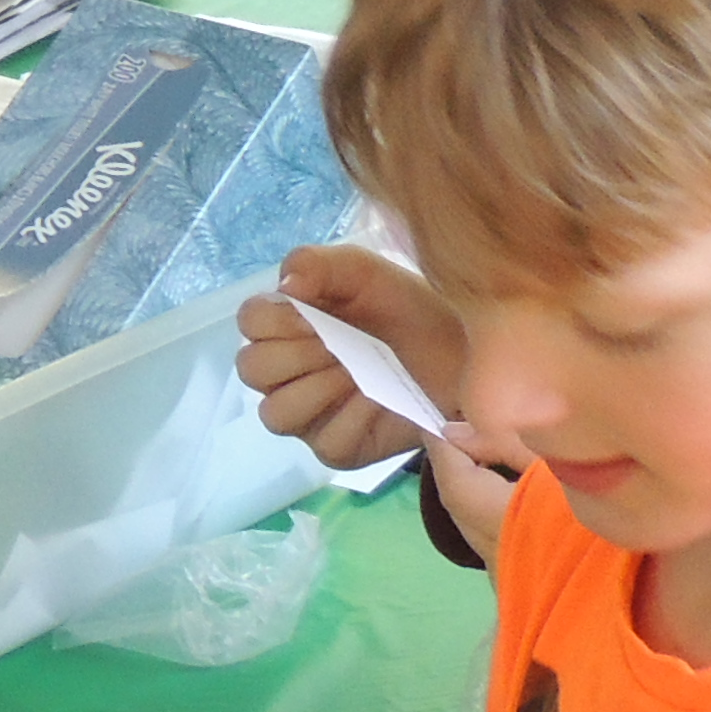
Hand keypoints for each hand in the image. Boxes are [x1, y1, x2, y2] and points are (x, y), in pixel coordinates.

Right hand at [236, 245, 470, 470]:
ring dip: (317, 390)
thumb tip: (285, 286)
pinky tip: (379, 398)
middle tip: (339, 345)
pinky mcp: (338, 448)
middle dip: (295, 355)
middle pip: (252, 369)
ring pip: (276, 414)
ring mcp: (308, 414)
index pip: (249, 322)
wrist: (461, 349)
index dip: (276, 319)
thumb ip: (316, 264)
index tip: (316, 314)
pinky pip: (325, 442)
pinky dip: (354, 419)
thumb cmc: (405, 307)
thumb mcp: (362, 271)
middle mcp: (287, 371)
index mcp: (285, 324)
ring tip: (356, 373)